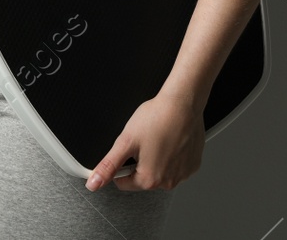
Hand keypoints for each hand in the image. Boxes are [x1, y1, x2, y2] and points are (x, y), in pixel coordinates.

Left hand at [86, 92, 204, 192]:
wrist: (183, 103)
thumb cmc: (158, 118)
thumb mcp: (125, 141)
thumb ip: (108, 165)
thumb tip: (94, 183)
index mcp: (149, 179)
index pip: (123, 183)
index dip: (120, 165)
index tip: (127, 149)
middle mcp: (168, 182)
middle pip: (142, 178)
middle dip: (139, 162)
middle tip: (143, 141)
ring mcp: (183, 174)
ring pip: (160, 171)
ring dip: (156, 159)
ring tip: (158, 138)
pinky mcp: (193, 165)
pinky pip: (176, 165)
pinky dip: (172, 155)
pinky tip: (170, 140)